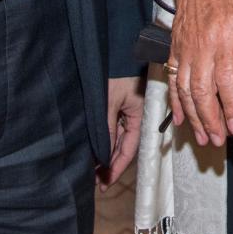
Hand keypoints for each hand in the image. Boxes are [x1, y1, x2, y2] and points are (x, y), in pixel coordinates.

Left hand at [98, 74, 144, 189]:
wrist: (117, 50)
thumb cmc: (116, 72)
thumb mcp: (109, 102)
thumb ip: (107, 129)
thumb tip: (102, 156)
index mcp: (139, 116)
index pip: (128, 149)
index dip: (116, 168)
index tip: (104, 183)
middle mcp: (134, 117)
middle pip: (123, 147)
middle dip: (109, 164)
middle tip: (96, 182)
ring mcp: (126, 112)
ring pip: (117, 139)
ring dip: (106, 154)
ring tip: (93, 170)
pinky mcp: (118, 106)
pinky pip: (113, 129)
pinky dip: (105, 140)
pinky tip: (95, 150)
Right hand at [167, 0, 232, 148]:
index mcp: (222, 37)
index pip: (226, 78)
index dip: (231, 104)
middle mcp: (201, 47)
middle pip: (202, 91)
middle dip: (210, 119)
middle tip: (219, 142)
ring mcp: (185, 49)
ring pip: (185, 90)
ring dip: (193, 116)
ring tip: (203, 137)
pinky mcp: (176, 48)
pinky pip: (172, 79)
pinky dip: (175, 101)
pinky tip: (181, 118)